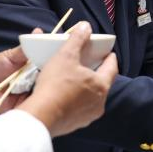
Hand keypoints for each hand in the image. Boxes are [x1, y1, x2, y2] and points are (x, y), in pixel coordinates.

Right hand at [18, 22, 119, 136]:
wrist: (40, 117)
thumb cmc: (55, 84)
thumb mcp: (66, 55)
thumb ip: (77, 39)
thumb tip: (85, 26)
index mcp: (101, 85)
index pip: (112, 68)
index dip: (110, 58)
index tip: (107, 53)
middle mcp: (99, 103)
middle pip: (102, 83)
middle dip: (97, 73)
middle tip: (89, 64)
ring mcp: (88, 116)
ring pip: (91, 97)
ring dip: (85, 88)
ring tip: (75, 79)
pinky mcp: (75, 125)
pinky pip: (79, 108)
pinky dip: (75, 100)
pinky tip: (65, 95)